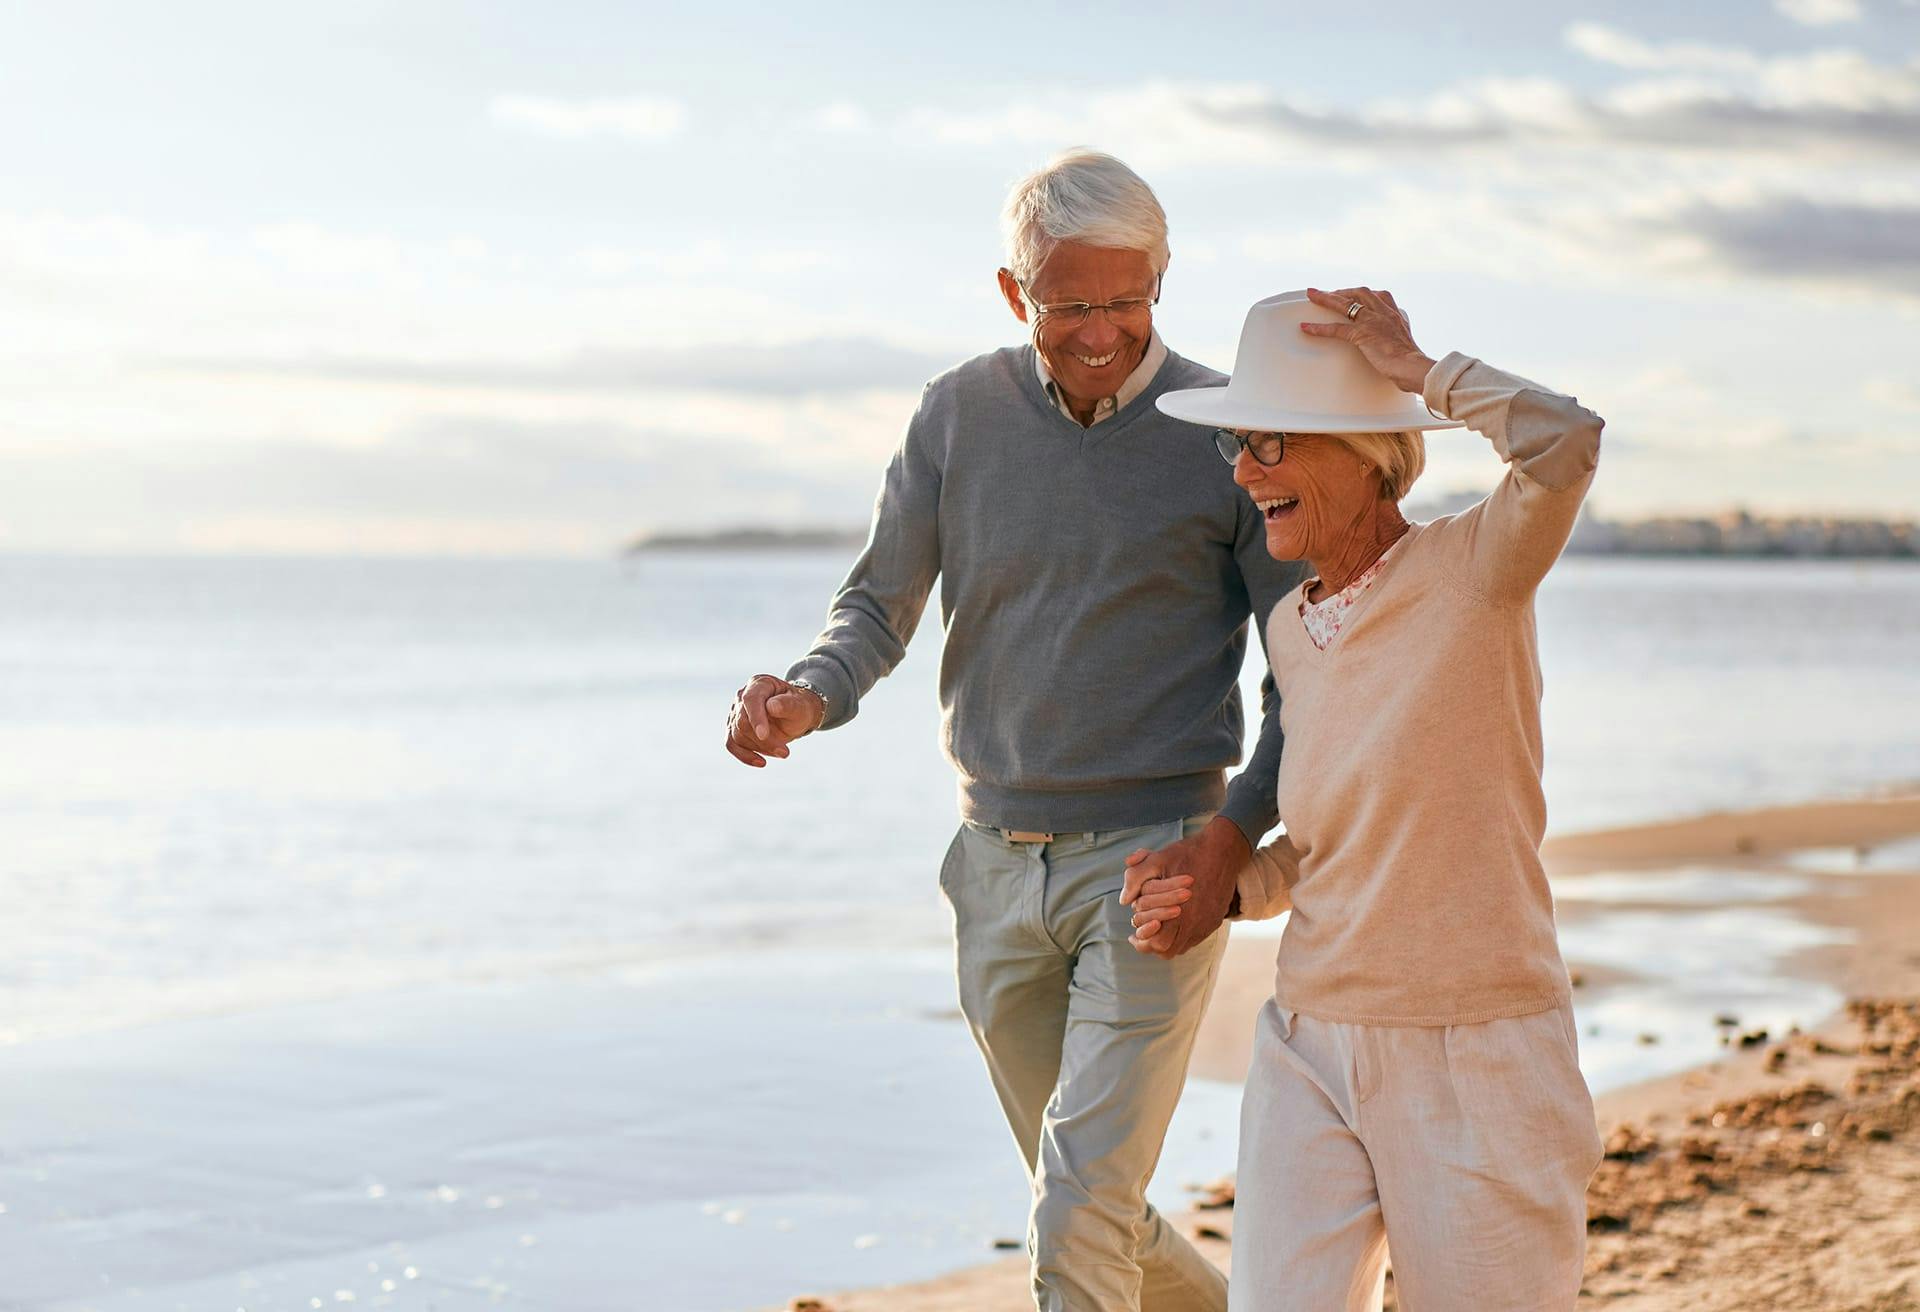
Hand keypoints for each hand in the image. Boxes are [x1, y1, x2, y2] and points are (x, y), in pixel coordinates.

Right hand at [724, 674, 824, 767]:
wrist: (795, 715)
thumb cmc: (798, 707)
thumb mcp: (800, 705)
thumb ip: (787, 704)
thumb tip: (771, 707)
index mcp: (759, 684)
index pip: (750, 699)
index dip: (755, 717)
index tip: (764, 735)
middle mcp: (743, 696)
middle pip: (743, 721)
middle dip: (764, 740)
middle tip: (785, 752)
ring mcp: (736, 713)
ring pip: (738, 735)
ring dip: (760, 748)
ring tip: (783, 753)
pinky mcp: (734, 729)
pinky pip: (732, 744)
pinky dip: (744, 756)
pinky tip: (761, 763)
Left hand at [1119, 816, 1250, 957]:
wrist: (1222, 850)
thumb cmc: (1187, 854)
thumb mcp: (1157, 860)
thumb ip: (1135, 878)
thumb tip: (1123, 900)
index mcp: (1178, 911)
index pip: (1156, 942)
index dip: (1141, 941)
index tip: (1132, 936)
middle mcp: (1194, 922)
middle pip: (1167, 950)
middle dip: (1151, 945)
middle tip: (1140, 936)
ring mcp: (1206, 923)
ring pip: (1182, 947)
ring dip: (1166, 942)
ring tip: (1155, 931)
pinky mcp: (1214, 920)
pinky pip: (1195, 938)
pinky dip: (1181, 936)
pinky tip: (1173, 923)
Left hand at [1299, 286, 1435, 393]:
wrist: (1413, 366)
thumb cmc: (1410, 360)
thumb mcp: (1404, 340)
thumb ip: (1396, 334)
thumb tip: (1392, 341)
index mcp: (1394, 313)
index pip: (1376, 295)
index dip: (1361, 293)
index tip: (1351, 294)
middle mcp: (1383, 312)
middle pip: (1359, 293)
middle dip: (1342, 290)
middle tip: (1326, 292)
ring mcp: (1372, 321)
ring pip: (1345, 304)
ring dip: (1326, 299)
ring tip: (1311, 296)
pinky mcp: (1362, 334)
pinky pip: (1336, 328)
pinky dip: (1320, 328)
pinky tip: (1307, 327)